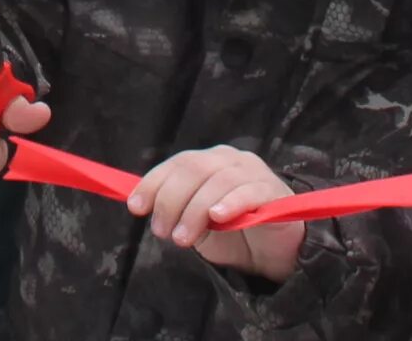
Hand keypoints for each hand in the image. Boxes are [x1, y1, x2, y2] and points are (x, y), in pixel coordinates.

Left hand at [132, 145, 305, 281]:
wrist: (273, 252)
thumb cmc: (232, 232)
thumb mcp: (196, 221)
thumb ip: (175, 209)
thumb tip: (139, 204)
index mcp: (208, 161)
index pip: (177, 164)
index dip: (153, 183)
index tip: (136, 207)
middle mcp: (230, 160)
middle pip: (194, 169)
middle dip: (171, 200)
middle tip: (162, 232)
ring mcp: (254, 173)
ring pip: (219, 181)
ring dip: (195, 210)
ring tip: (182, 238)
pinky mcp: (274, 192)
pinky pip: (251, 192)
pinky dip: (231, 203)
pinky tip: (218, 217)